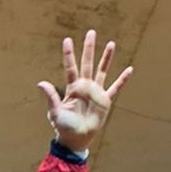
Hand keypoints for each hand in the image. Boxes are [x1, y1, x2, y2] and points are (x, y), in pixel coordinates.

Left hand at [37, 29, 132, 153]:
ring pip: (102, 71)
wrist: (76, 139)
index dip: (69, 54)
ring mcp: (96, 92)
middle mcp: (85, 86)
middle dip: (89, 48)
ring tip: (111, 43)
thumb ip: (51, 97)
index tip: (67, 40)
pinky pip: (115, 88)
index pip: (70, 67)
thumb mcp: (55, 112)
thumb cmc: (64, 126)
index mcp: (72, 88)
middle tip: (91, 32)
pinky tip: (129, 70)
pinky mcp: (105, 101)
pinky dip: (122, 80)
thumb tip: (40, 83)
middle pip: (88, 63)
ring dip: (106, 58)